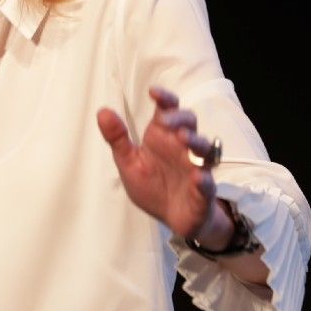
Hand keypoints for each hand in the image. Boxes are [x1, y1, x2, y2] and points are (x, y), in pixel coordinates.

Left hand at [96, 85, 220, 237]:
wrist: (170, 218)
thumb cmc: (152, 185)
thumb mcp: (129, 162)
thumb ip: (117, 138)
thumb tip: (102, 111)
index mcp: (163, 137)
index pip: (168, 111)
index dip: (165, 99)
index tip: (153, 92)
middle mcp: (183, 147)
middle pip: (189, 124)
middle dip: (179, 119)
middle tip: (165, 120)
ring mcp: (196, 168)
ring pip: (204, 149)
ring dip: (196, 142)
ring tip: (184, 139)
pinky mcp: (203, 192)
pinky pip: (208, 184)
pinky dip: (204, 180)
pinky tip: (198, 177)